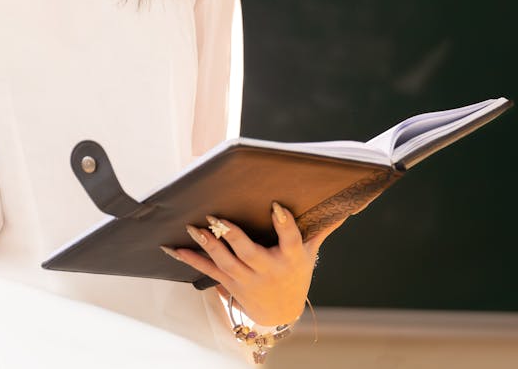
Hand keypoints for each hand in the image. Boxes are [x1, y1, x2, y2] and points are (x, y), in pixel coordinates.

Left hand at [163, 202, 344, 326]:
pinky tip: (172, 247)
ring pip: (224, 261)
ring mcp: (245, 278)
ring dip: (208, 244)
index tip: (276, 206)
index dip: (284, 224)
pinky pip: (206, 269)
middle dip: (232, 236)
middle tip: (217, 218)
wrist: (281, 312)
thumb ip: (322, 228)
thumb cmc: (295, 273)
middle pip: (248, 253)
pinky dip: (189, 258)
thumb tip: (346, 205)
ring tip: (194, 227)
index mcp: (290, 259)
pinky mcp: (229, 282)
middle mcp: (267, 269)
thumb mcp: (310, 252)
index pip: (290, 240)